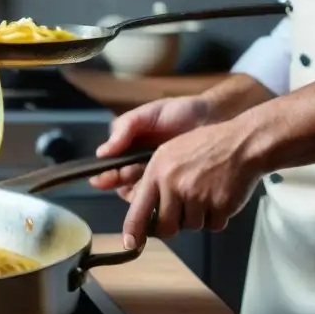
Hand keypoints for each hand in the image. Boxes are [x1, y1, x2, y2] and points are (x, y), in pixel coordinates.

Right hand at [89, 96, 209, 198]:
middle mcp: (143, 169)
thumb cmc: (178, 112)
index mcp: (130, 152)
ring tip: (150, 185)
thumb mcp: (147, 115)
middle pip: (127, 187)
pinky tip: (169, 195)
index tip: (100, 181)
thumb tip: (102, 153)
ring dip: (144, 196)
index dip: (106, 177)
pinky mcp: (182, 188)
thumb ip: (124, 129)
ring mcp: (163, 180)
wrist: (215, 116)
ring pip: (145, 197)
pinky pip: (168, 200)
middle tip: (132, 178)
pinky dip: (166, 201)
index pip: (113, 170)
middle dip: (126, 187)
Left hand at [121, 120, 263, 248]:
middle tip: (179, 216)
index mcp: (157, 172)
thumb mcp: (168, 153)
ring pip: (191, 226)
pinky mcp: (220, 205)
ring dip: (198, 218)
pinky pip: (213, 226)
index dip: (134, 230)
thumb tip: (145, 210)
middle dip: (171, 227)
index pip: (139, 210)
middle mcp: (174, 186)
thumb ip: (154, 180)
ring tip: (205, 194)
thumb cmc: (203, 147)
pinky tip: (219, 197)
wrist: (242, 144)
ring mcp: (198, 196)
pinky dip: (216, 217)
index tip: (130, 244)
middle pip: (166, 227)